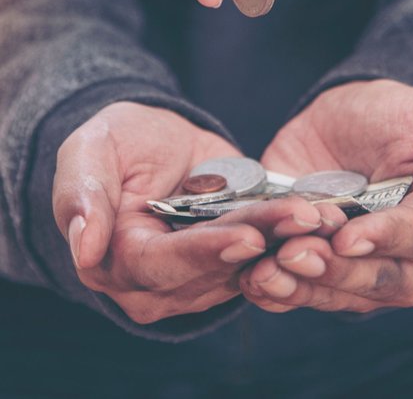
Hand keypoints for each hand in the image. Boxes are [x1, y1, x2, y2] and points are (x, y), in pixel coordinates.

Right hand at [52, 102, 334, 323]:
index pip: (160, 265)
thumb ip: (81, 193)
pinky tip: (321, 215)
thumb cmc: (114, 140)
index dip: (203, 253)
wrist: (150, 137)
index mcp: (113, 260)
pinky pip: (263, 253)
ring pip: (245, 265)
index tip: (246, 237)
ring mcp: (196, 275)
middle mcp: (155, 283)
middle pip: (213, 270)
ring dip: (285, 242)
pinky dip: (290, 236)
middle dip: (260, 243)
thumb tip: (83, 248)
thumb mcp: (89, 150)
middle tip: (303, 220)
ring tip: (320, 214)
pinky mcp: (229, 259)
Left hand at [240, 80, 412, 313]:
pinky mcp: (315, 264)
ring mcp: (357, 266)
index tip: (347, 237)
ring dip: (299, 287)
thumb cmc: (401, 116)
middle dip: (334, 270)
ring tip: (266, 272)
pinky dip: (275, 291)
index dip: (382, 240)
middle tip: (295, 252)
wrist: (346, 116)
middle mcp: (402, 258)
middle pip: (376, 281)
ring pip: (335, 293)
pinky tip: (253, 280)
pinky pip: (299, 290)